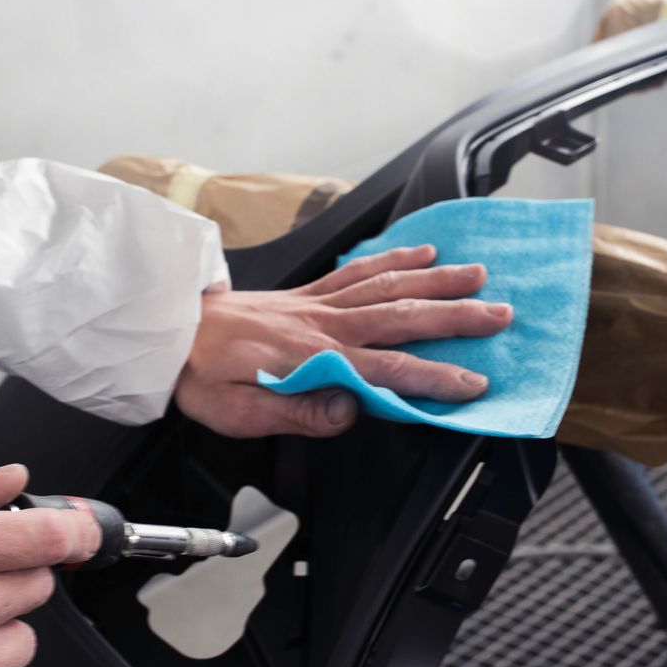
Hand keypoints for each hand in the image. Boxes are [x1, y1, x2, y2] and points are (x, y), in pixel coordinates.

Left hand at [176, 243, 511, 437]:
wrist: (166, 330)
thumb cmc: (200, 375)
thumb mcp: (240, 413)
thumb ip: (298, 411)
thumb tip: (350, 413)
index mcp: (312, 357)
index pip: (386, 369)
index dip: (433, 378)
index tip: (473, 384)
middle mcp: (323, 323)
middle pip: (402, 316)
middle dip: (455, 316)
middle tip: (500, 314)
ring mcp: (317, 303)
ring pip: (388, 286)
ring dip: (436, 282)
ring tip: (478, 276)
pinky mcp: (308, 292)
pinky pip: (359, 271)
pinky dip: (394, 259)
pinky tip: (423, 253)